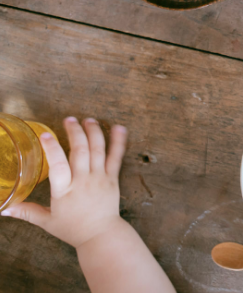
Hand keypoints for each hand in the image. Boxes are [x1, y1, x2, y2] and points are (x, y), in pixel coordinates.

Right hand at [2, 117, 127, 248]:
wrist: (101, 235)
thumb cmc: (72, 228)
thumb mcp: (46, 221)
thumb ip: (27, 211)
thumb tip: (4, 209)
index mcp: (64, 191)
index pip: (57, 166)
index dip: (51, 148)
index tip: (45, 135)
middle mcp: (83, 181)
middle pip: (79, 152)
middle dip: (74, 132)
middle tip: (69, 119)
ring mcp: (100, 178)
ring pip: (98, 150)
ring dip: (93, 132)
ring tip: (88, 119)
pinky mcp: (113, 178)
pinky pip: (117, 157)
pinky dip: (118, 141)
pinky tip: (118, 127)